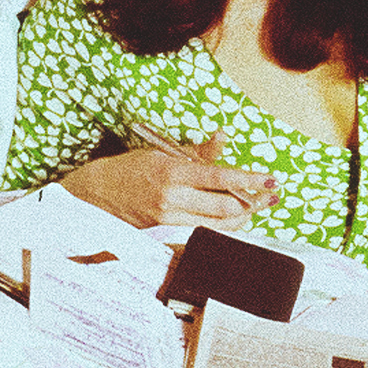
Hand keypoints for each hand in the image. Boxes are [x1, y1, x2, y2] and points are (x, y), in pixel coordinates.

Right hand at [59, 131, 278, 229]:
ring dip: (245, 215)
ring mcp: (171, 217)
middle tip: (270, 195)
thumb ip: (197, 151)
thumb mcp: (164, 152)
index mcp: (172, 173)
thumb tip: (223, 137)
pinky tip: (237, 214)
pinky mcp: (170, 230)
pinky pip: (207, 229)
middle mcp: (173, 198)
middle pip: (226, 207)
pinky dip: (226, 222)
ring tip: (259, 204)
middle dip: (254, 202)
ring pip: (221, 223)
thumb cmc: (131, 168)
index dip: (249, 180)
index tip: (270, 180)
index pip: (220, 178)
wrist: (98, 194)